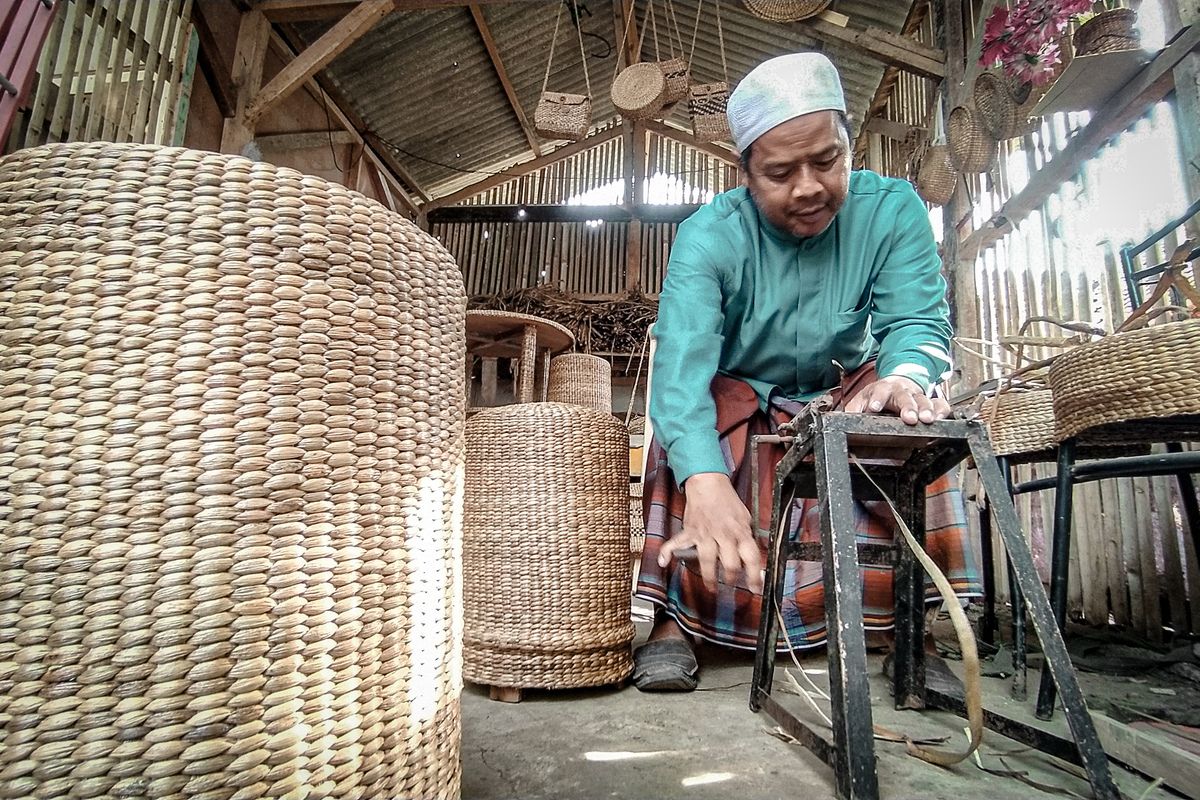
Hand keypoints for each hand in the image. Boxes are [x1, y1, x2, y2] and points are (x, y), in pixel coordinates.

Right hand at [658, 472, 763, 593]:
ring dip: (710, 577)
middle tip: (732, 583)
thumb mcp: (745, 518)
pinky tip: (663, 561)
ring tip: (712, 587)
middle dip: (732, 578)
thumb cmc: (727, 500)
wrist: (709, 483)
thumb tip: (753, 559)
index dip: (755, 576)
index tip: (756, 589)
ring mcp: (705, 534)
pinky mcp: (690, 531)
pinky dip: (667, 552)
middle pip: (730, 564)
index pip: (751, 558)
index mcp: (740, 531)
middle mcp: (723, 534)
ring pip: (707, 561)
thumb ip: (747, 538)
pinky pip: (676, 542)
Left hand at [844, 375, 950, 424]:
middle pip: (905, 396)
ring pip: (924, 399)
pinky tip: (941, 418)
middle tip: (910, 418)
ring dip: (926, 409)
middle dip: (908, 407)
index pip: (879, 391)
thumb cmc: (878, 396)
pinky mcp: (931, 401)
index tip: (874, 408)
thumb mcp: (861, 401)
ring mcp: (918, 394)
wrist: (898, 382)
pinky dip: (942, 410)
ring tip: (927, 420)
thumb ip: (852, 412)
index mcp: (882, 389)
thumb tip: (836, 425)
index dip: (877, 399)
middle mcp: (901, 390)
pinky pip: (940, 404)